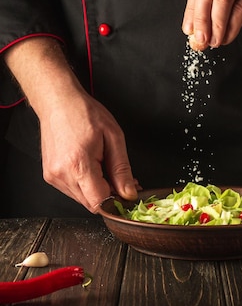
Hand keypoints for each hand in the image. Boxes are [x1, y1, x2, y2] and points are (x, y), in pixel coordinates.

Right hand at [4, 37, 138, 211]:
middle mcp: (62, 175)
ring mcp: (53, 177)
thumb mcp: (113, 137)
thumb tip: (128, 192)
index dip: (117, 202)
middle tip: (124, 180)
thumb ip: (121, 168)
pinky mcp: (50, 176)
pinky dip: (86, 185)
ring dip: (98, 190)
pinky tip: (92, 168)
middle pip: (91, 203)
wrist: (58, 102)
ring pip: (82, 198)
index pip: (99, 202)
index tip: (128, 194)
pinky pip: (72, 190)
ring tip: (106, 167)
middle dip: (110, 196)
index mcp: (78, 165)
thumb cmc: (85, 113)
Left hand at [182, 0, 241, 49]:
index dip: (191, 9)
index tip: (189, 30)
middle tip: (199, 40)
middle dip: (200, 18)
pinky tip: (228, 37)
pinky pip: (241, 6)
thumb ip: (218, 4)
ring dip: (215, 24)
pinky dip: (231, 25)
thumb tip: (197, 29)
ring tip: (214, 41)